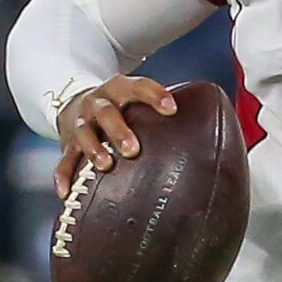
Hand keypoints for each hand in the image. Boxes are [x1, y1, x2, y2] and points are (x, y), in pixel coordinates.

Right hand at [55, 74, 178, 193]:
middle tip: (133, 149)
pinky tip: (66, 195)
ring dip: (93, 149)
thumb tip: (219, 136)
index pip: (137, 86)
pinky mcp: (67, 145)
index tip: (171, 109)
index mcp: (119, 90)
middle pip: (106, 111)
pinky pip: (63, 162)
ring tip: (105, 165)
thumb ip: (166, 116)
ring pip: (83, 133)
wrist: (76, 104)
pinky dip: (63, 177)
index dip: (153, 95)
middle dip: (119, 129)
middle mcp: (97, 103)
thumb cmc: (122, 109)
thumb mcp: (137, 102)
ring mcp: (80, 123)